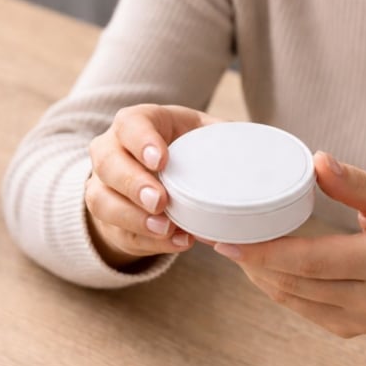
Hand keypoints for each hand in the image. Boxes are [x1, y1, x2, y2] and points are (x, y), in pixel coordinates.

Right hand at [87, 104, 221, 268]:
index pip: (130, 124)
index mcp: (137, 124)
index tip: (161, 161)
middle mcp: (111, 151)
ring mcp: (104, 186)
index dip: (141, 141)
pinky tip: (175, 242)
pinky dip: (147, 241)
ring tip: (166, 228)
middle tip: (160, 201)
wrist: (159, 178)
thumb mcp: (204, 135)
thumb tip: (263, 154)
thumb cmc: (186, 150)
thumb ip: (226, 139)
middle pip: (107, 164)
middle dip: (132, 184)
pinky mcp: (108, 220)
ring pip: (101, 201)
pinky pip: (119, 232)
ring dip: (133, 217)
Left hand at [213, 152, 365, 336]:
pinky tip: (261, 266)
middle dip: (253, 261)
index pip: (313, 261)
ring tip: (236, 247)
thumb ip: (357, 182)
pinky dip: (277, 287)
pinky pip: (302, 310)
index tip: (229, 241)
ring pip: (294, 299)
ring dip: (259, 274)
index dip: (266, 252)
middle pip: (296, 283)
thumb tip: (318, 161)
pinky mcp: (351, 330)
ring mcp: (362, 320)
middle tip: (222, 235)